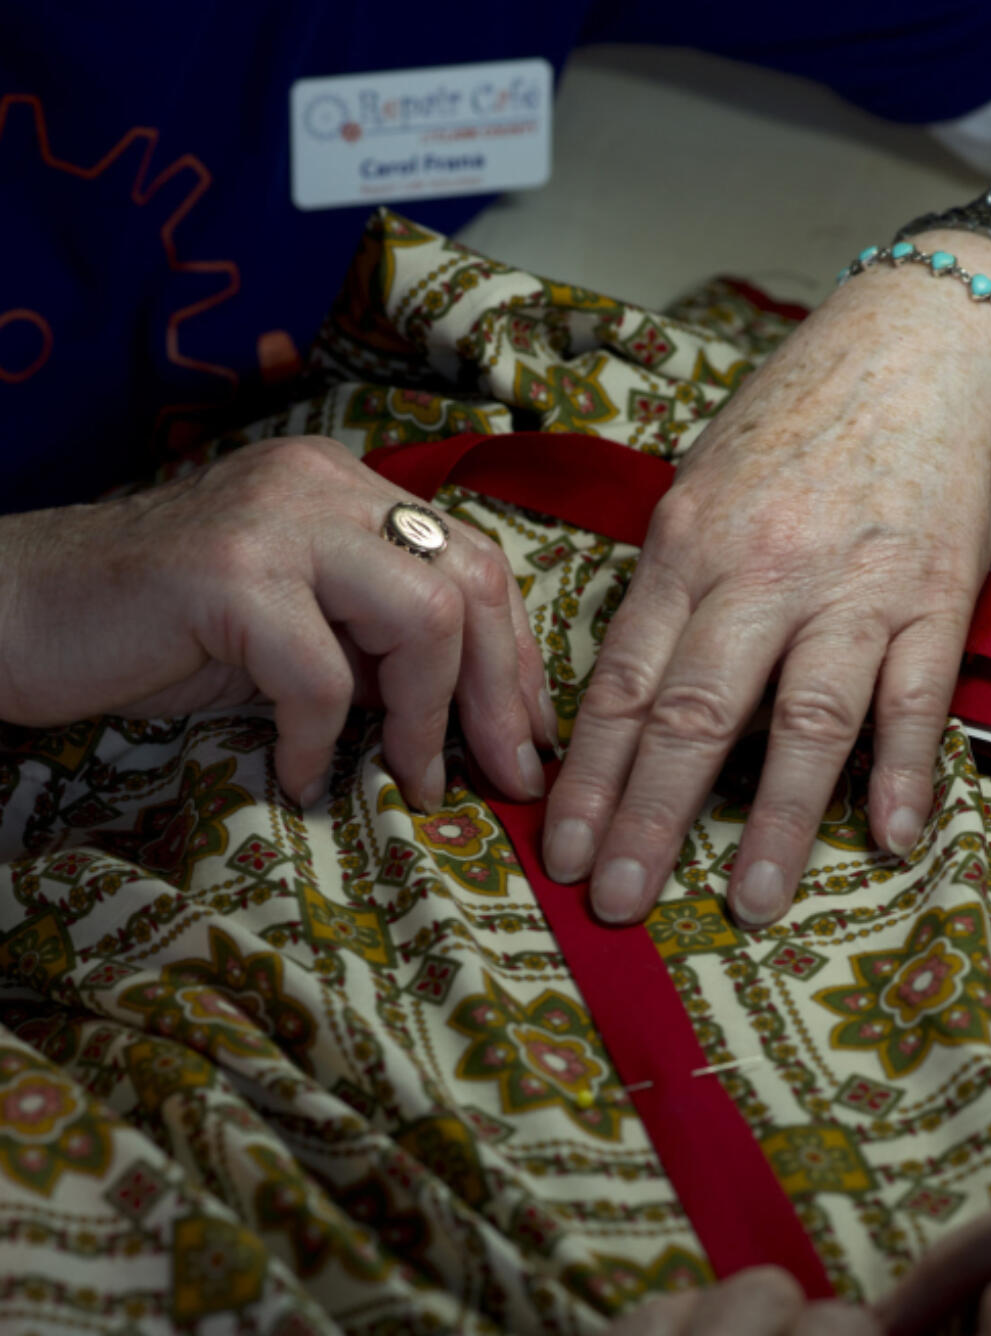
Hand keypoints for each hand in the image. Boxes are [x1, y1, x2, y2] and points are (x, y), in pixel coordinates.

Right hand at [0, 436, 554, 808]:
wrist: (19, 613)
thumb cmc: (156, 634)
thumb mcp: (293, 633)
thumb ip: (375, 647)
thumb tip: (477, 723)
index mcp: (345, 488)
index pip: (475, 559)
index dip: (514, 658)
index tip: (525, 739)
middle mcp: (321, 483)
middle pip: (472, 579)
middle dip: (500, 694)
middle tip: (505, 778)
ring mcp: (275, 521)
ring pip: (424, 615)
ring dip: (428, 719)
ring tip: (409, 782)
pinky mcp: (229, 575)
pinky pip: (322, 675)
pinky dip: (321, 742)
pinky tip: (298, 777)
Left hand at [544, 241, 990, 926]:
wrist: (929, 340)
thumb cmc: (801, 419)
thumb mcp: (703, 486)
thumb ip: (670, 587)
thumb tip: (627, 690)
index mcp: (687, 546)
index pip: (622, 682)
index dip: (589, 777)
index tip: (563, 852)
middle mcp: (761, 572)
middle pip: (692, 713)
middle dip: (650, 818)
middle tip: (619, 902)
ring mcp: (851, 586)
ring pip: (803, 719)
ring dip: (774, 820)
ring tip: (750, 904)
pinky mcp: (935, 594)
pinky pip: (916, 698)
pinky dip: (903, 771)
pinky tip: (886, 838)